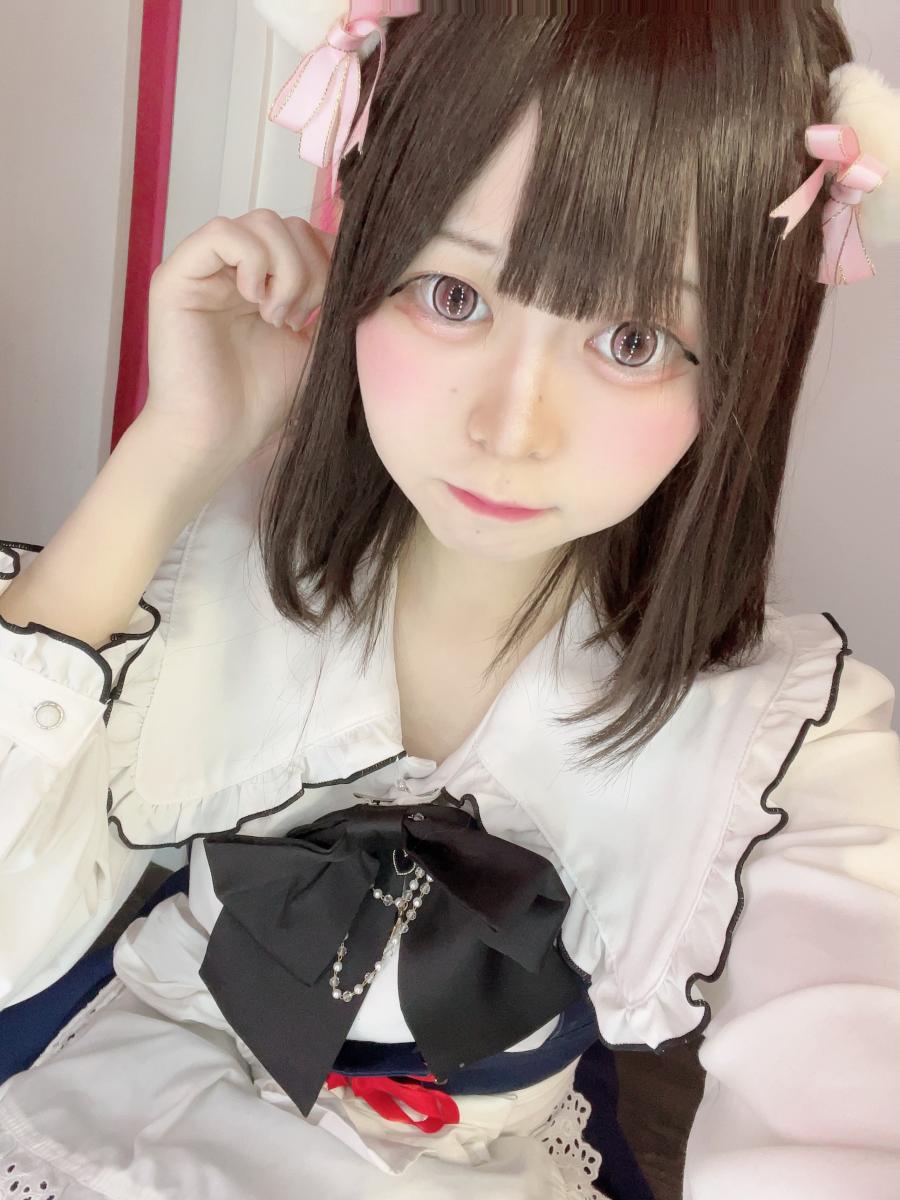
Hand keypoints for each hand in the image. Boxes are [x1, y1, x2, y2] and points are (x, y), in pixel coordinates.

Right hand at [144, 208, 336, 466]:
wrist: (218, 436)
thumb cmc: (261, 400)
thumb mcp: (315, 344)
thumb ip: (333, 303)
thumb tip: (365, 267)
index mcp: (263, 282)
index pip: (306, 235)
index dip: (329, 261)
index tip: (328, 310)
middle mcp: (232, 269)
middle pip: (289, 225)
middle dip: (311, 269)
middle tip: (300, 320)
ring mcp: (204, 269)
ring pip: (262, 222)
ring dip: (287, 269)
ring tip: (277, 317)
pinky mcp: (176, 277)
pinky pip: (223, 233)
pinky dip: (253, 262)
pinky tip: (254, 302)